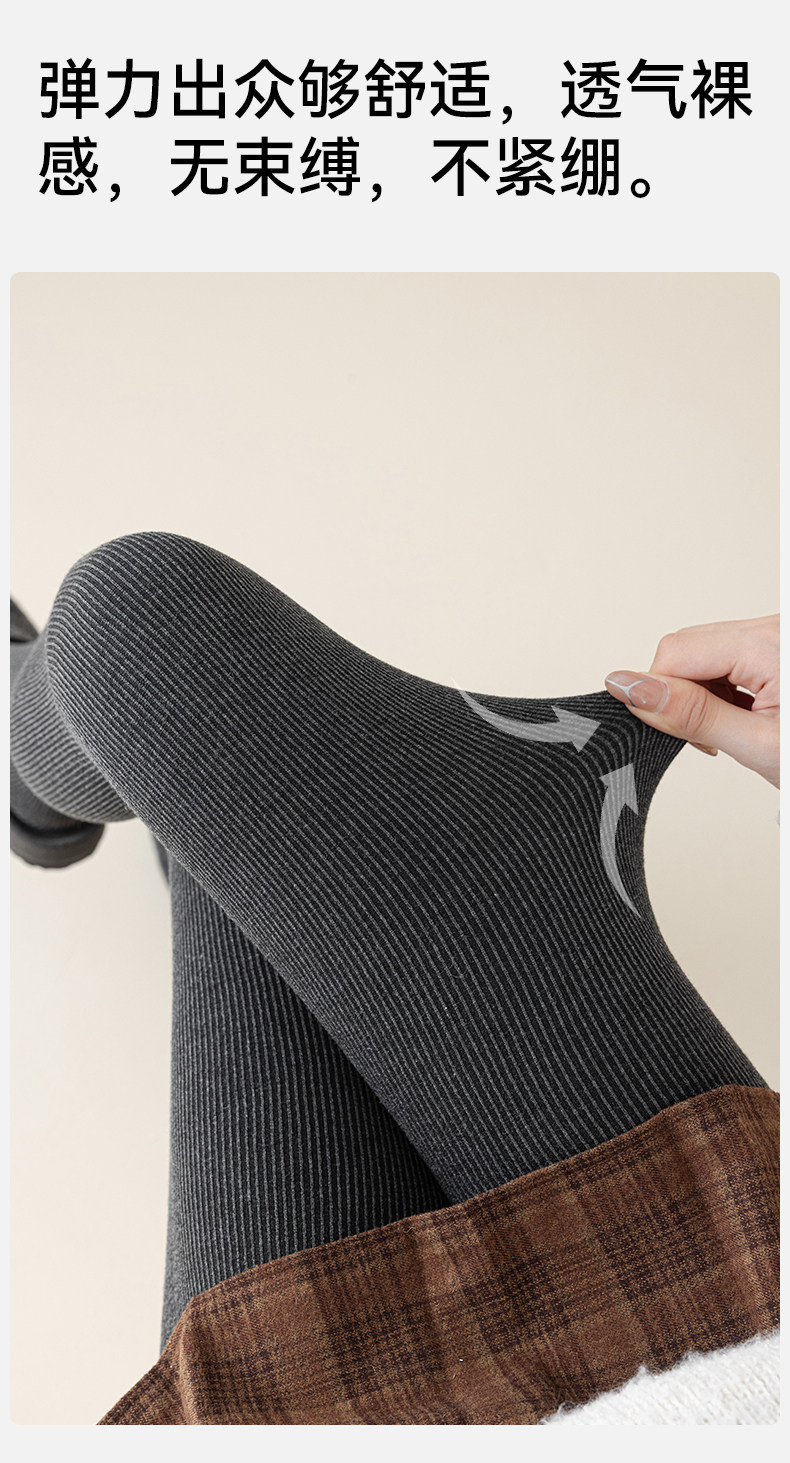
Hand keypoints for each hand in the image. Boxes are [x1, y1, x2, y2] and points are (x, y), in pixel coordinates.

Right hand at [605, 615, 778, 787]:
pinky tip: (738, 713)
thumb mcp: (759, 744)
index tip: (670, 730)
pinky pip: (721, 657)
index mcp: (769, 644)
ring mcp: (771, 635)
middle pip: (685, 647)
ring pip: (699, 652)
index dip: (658, 694)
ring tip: (731, 727)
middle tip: (708, 735)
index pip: (676, 652)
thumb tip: (629, 687)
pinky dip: (718, 689)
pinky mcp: (770, 646)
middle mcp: (770, 629)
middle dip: (681, 694)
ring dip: (699, 693)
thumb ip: (692, 714)